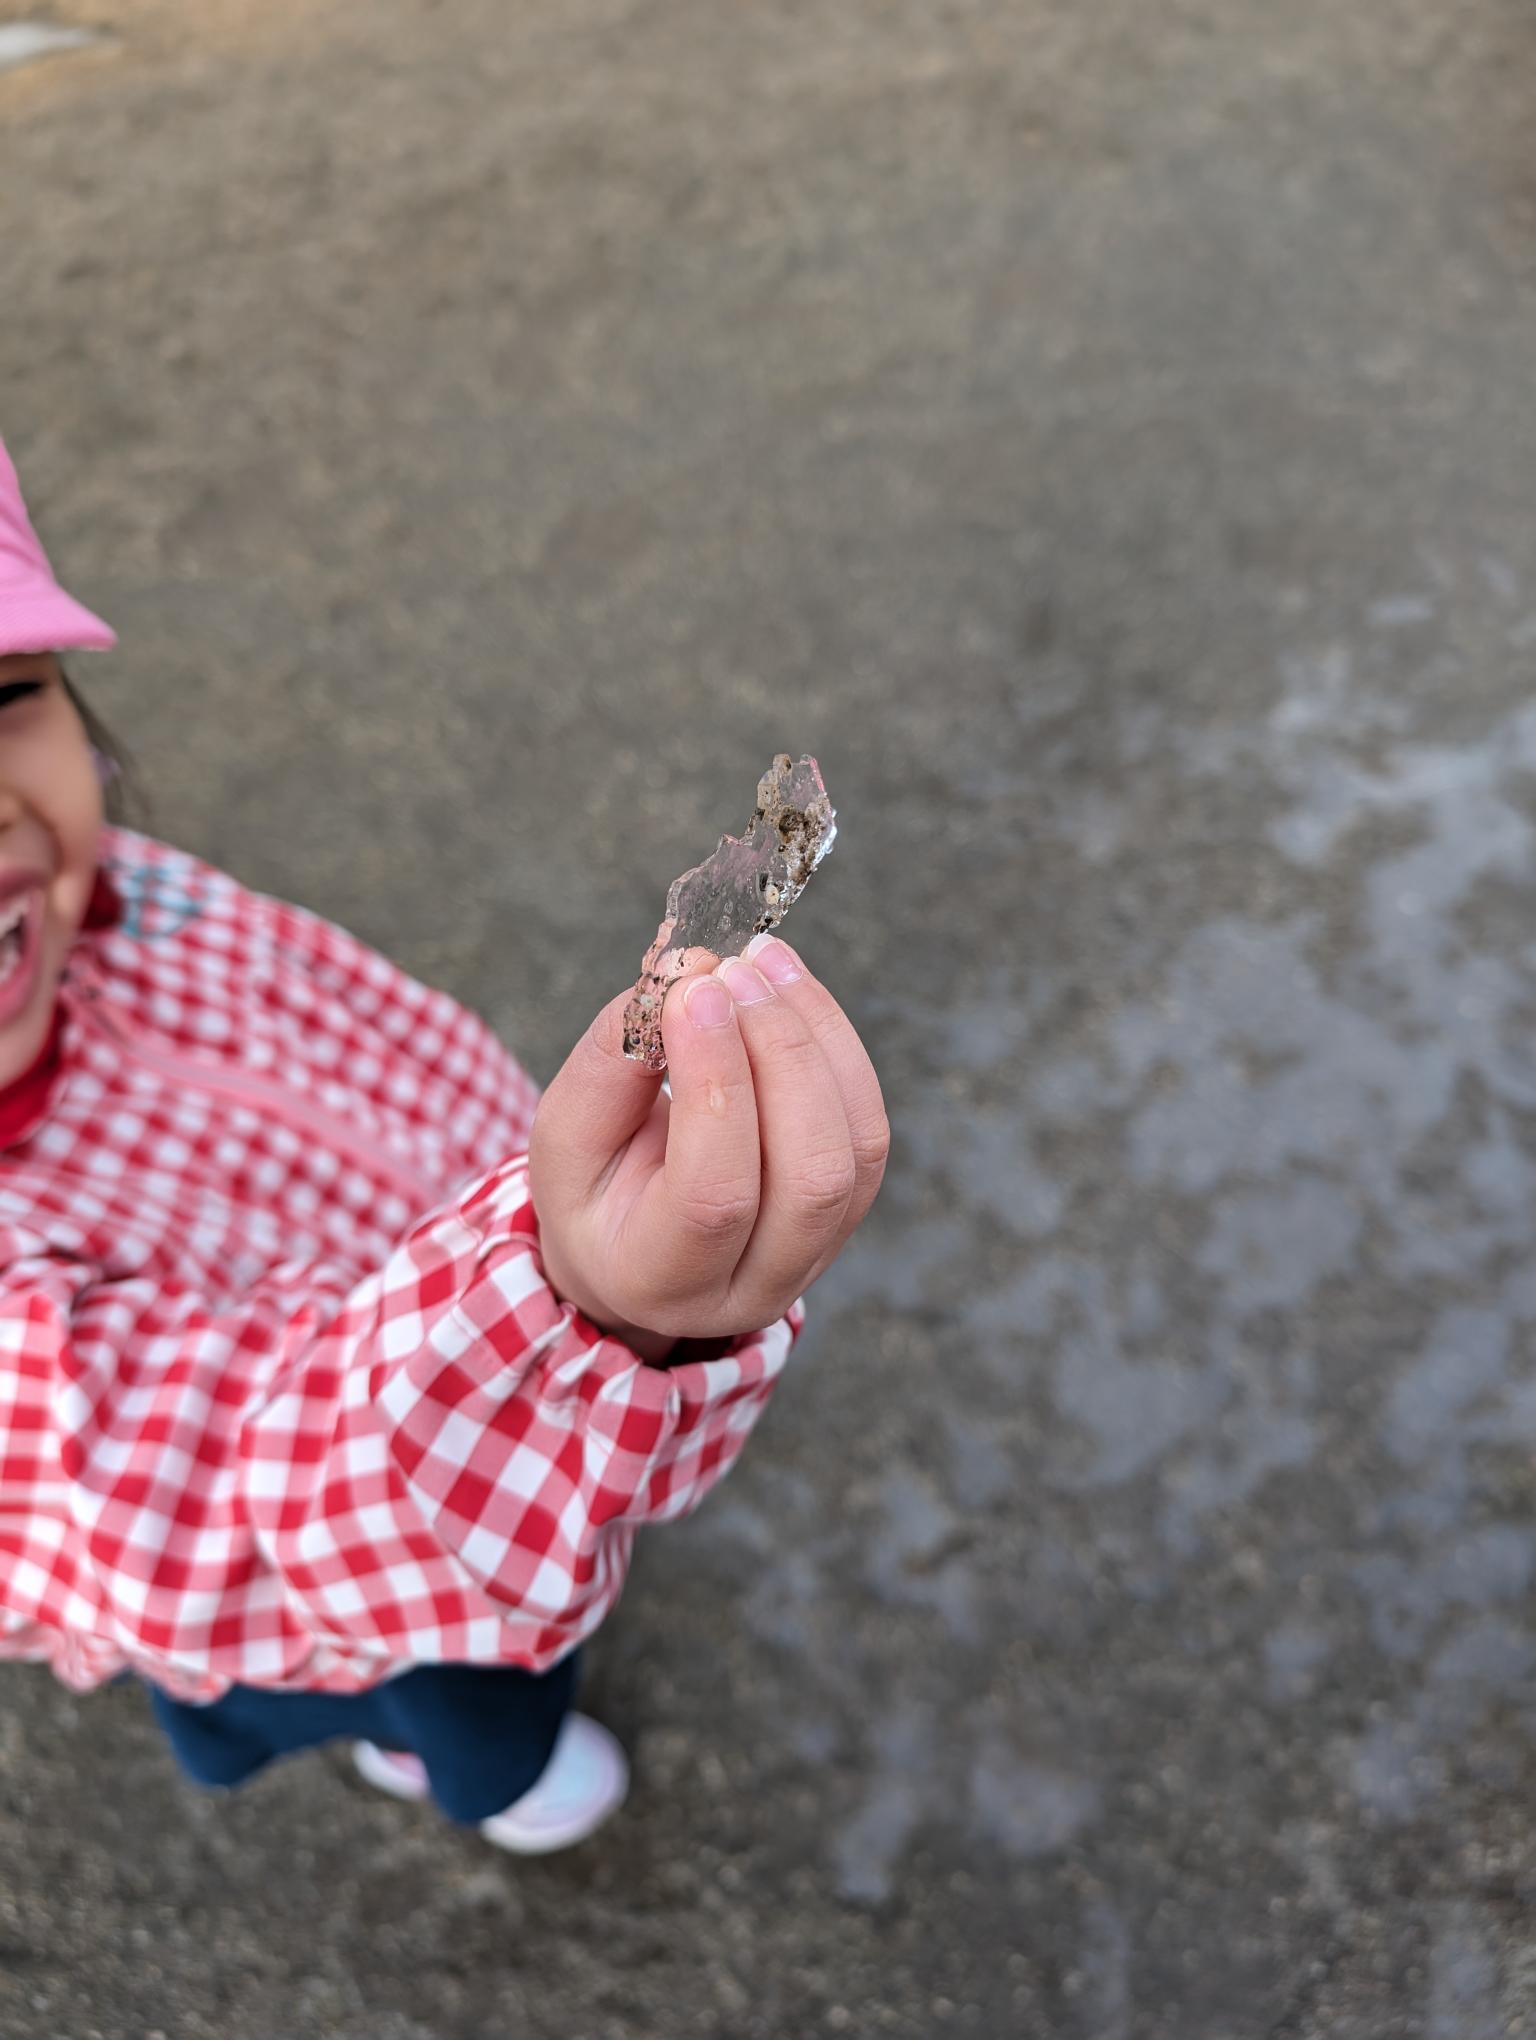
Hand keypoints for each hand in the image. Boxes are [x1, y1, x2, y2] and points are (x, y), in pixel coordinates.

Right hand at [527, 937, 888, 1356]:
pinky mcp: (848, 1210)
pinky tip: (789, 987)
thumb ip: (613, 1065)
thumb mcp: (564, 1139)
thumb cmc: (592, 1190)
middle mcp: (752, 1285)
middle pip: (809, 1176)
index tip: (694, 991)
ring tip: (762, 963)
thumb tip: (685, 979)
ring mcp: (814, 1254)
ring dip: (817, 1036)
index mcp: (662, 1280)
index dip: (715, 1084)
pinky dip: (837, 1043)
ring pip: (855, 1147)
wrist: (633, 1246)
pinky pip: (867, 1125)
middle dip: (781, 1053)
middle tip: (733, 970)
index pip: (714, 1196)